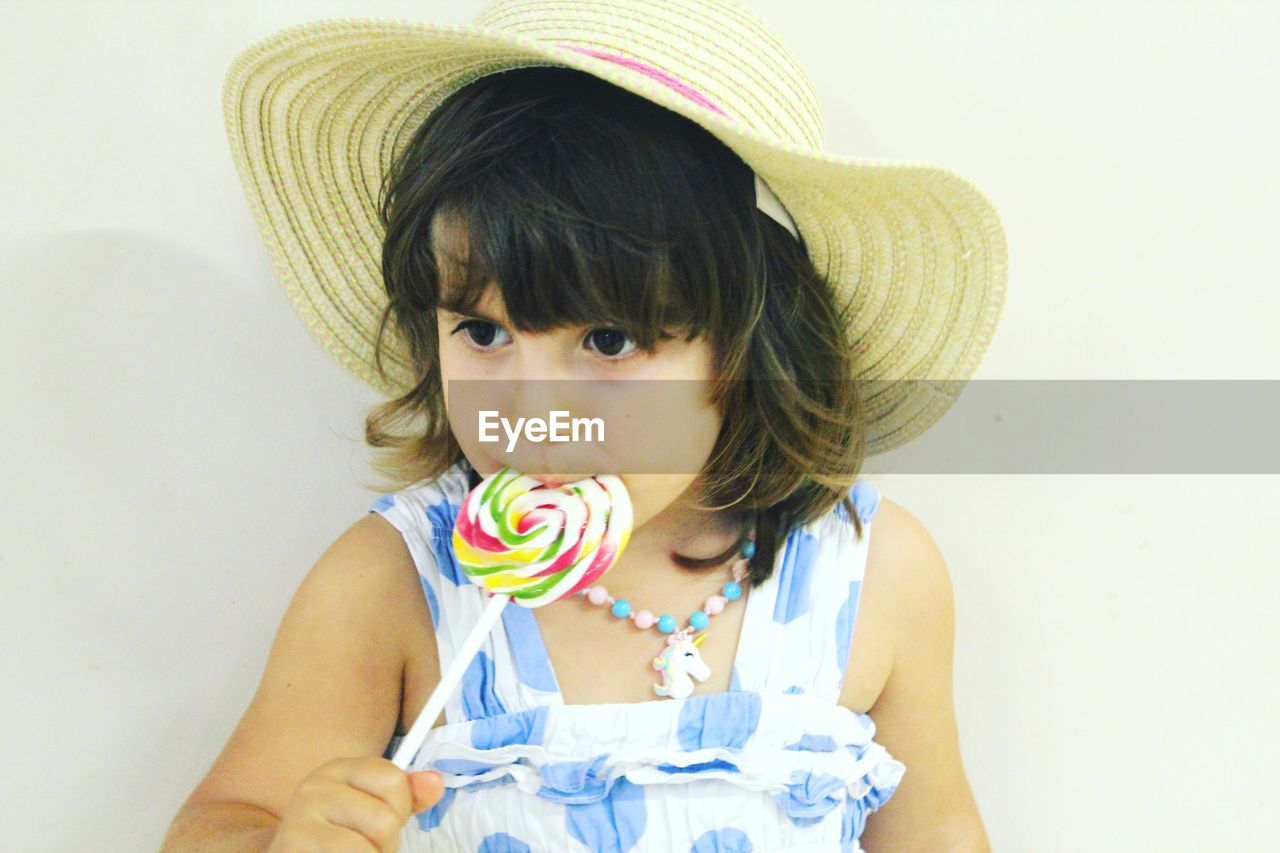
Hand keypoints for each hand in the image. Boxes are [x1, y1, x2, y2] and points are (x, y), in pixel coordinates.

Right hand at [266, 756, 444, 851]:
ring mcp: (299, 823)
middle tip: (362, 847)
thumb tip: (435, 783)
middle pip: (385, 822)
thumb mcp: (369, 806)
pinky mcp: (293, 848)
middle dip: (384, 845)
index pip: (394, 781)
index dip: (399, 809)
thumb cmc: (335, 836)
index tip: (380, 822)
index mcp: (337, 770)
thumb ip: (405, 796)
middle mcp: (313, 790)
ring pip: (369, 850)